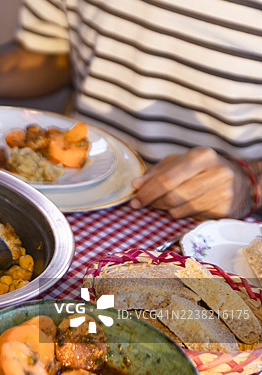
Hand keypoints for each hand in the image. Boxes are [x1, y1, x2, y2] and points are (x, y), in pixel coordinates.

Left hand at [128, 147, 253, 219]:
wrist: (240, 180)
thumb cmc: (203, 169)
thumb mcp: (180, 162)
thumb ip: (156, 172)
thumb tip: (137, 184)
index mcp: (202, 156)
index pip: (167, 178)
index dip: (147, 192)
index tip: (135, 201)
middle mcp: (216, 173)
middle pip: (173, 196)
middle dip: (154, 202)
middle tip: (146, 202)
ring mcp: (223, 193)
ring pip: (180, 210)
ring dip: (166, 209)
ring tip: (166, 201)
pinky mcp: (224, 210)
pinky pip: (191, 218)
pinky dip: (182, 214)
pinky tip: (185, 205)